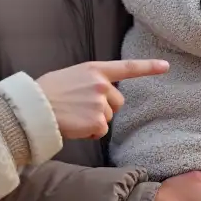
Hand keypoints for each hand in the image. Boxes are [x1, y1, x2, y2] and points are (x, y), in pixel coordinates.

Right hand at [36, 59, 168, 139]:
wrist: (33, 108)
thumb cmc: (46, 92)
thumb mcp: (70, 76)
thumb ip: (89, 81)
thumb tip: (99, 94)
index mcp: (94, 69)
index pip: (127, 67)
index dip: (148, 67)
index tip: (166, 66)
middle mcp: (101, 84)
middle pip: (117, 103)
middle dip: (104, 108)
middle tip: (80, 109)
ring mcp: (100, 103)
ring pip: (108, 118)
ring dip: (95, 121)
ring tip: (73, 116)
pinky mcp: (97, 121)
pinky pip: (101, 131)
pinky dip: (90, 133)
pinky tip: (75, 126)